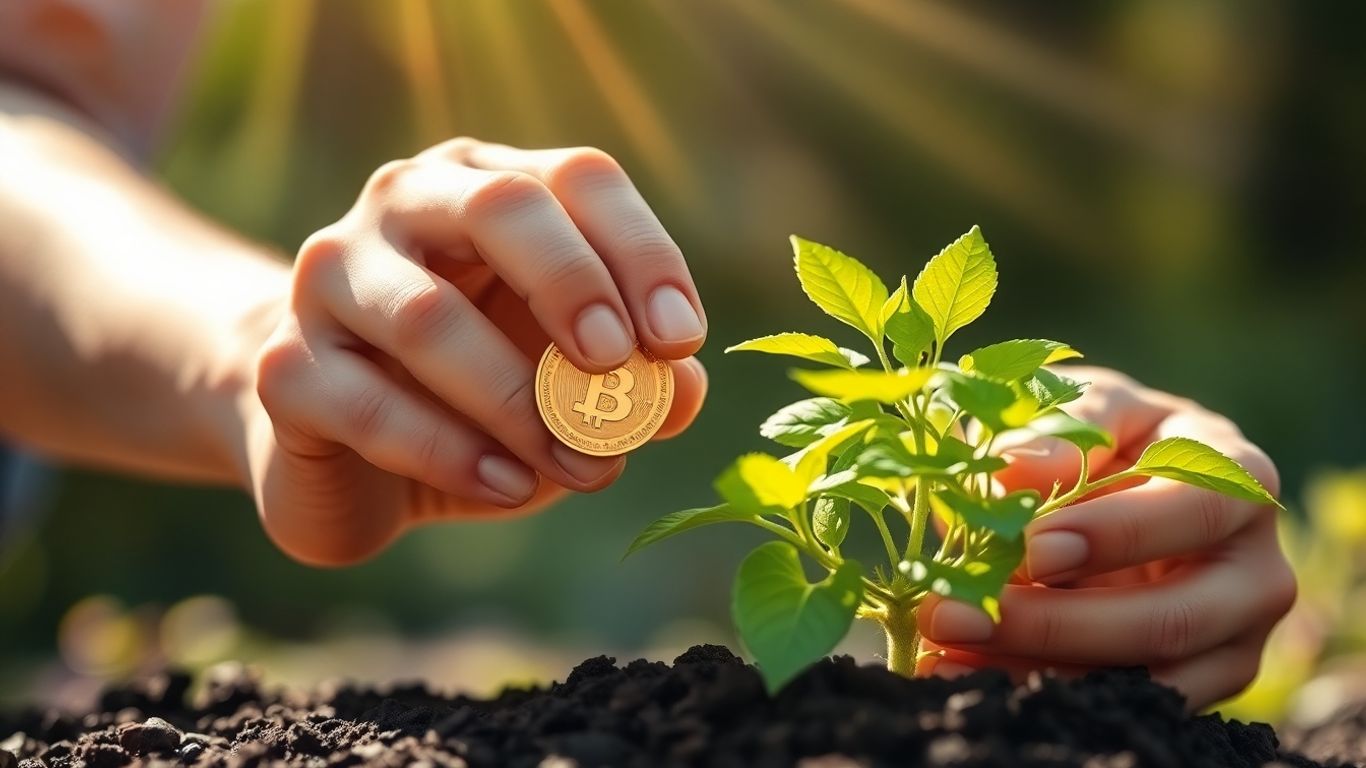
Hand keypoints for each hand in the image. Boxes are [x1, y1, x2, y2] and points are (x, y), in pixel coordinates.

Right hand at [242, 138, 708, 565]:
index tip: (680, 339)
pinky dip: (449, 450)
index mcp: (487, 188)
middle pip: (496, 209)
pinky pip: (366, 403)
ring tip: (584, 465)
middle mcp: (404, 208)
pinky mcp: (286, 366)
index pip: (575, 178)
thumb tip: (684, 390)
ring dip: (518, 400)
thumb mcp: (566, 385)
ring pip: (426, 317)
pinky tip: (510, 485)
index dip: (639, 251)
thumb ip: (632, 379)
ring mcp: (330, 279)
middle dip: (571, 284)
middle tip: (616, 363)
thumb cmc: (477, 400)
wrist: (335, 448)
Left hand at [916, 367, 1294, 709]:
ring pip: (1142, 679)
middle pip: (1170, 618)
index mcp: (1239, 479)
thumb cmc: (1103, 432)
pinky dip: (1033, 689)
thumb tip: (1014, 471)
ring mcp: (1232, 639)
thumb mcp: (1086, 406)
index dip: (1116, 533)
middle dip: (1054, 625)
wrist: (1116, 483)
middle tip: (954, 614)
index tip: (1031, 547)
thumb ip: (1061, 428)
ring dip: (1032, 668)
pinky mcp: (1196, 685)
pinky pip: (1118, 703)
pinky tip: (961, 667)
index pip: (1197, 509)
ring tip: (943, 645)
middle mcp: (1254, 569)